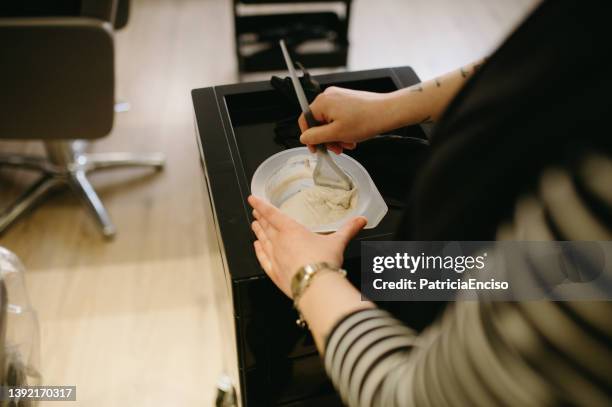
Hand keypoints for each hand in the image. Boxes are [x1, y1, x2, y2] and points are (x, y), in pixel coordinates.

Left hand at [247, 195, 366, 297]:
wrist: (315, 286)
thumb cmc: (324, 263)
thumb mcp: (338, 242)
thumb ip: (348, 229)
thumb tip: (361, 220)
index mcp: (292, 230)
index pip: (272, 214)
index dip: (261, 205)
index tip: (253, 199)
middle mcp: (279, 242)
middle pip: (266, 226)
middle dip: (260, 218)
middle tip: (255, 212)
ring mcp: (274, 257)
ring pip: (262, 241)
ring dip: (257, 232)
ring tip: (254, 225)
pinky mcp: (273, 272)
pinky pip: (262, 258)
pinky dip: (258, 251)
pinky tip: (256, 247)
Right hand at [298, 86, 390, 153]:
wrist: (388, 112)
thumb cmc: (366, 120)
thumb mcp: (336, 134)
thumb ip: (315, 137)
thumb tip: (303, 137)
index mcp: (322, 102)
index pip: (305, 121)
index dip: (309, 138)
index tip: (316, 149)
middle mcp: (329, 96)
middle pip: (318, 122)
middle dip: (327, 138)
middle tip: (337, 148)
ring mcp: (339, 97)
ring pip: (329, 122)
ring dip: (337, 136)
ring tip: (348, 143)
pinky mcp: (348, 100)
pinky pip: (339, 117)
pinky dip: (343, 129)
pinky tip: (352, 136)